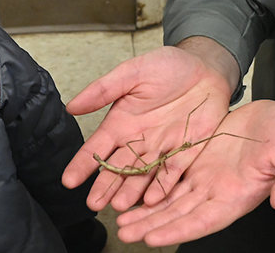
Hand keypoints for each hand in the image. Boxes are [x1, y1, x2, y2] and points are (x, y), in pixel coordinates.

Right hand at [61, 39, 238, 211]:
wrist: (206, 68)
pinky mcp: (186, 152)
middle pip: (118, 168)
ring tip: (119, 207)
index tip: (69, 181)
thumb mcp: (132, 72)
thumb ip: (103, 90)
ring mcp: (162, 149)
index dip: (83, 164)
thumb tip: (71, 106)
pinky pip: (173, 171)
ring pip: (143, 175)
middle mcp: (139, 141)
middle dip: (105, 186)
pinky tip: (153, 200)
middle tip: (93, 204)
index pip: (97, 148)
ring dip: (131, 191)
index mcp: (121, 123)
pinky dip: (164, 185)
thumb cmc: (168, 66)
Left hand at [113, 100, 274, 246]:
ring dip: (145, 210)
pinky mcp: (198, 160)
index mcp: (237, 197)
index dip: (177, 231)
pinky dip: (150, 186)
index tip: (153, 239)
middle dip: (150, 226)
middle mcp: (217, 192)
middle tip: (123, 232)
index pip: (202, 222)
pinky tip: (132, 191)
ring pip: (169, 199)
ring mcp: (206, 177)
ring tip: (120, 218)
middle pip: (178, 215)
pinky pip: (170, 177)